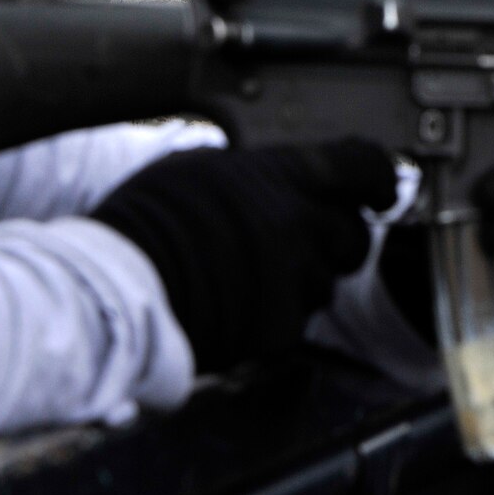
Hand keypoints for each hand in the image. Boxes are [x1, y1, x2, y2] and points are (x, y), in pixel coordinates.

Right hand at [90, 139, 397, 370]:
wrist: (116, 285)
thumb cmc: (149, 218)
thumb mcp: (204, 166)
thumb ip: (260, 173)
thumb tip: (289, 176)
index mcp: (284, 175)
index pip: (365, 166)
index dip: (378, 179)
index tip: (378, 190)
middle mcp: (299, 225)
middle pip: (354, 234)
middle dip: (334, 239)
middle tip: (297, 240)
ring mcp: (293, 279)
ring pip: (327, 282)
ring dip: (304, 279)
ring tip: (251, 275)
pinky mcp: (279, 328)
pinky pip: (299, 320)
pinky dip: (278, 316)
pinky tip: (240, 304)